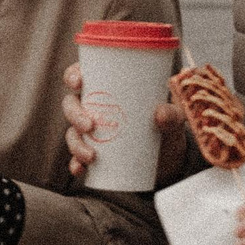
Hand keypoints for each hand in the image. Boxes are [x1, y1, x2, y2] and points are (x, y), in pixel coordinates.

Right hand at [61, 62, 191, 185]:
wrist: (170, 160)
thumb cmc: (167, 128)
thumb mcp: (174, 119)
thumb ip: (171, 114)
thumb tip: (161, 113)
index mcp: (108, 90)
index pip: (82, 76)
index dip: (73, 75)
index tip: (78, 82)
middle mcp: (95, 109)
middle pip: (71, 105)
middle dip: (74, 114)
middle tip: (89, 126)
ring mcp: (92, 133)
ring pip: (72, 133)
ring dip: (75, 144)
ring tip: (91, 155)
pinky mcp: (93, 155)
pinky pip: (76, 159)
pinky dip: (76, 164)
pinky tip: (80, 169)